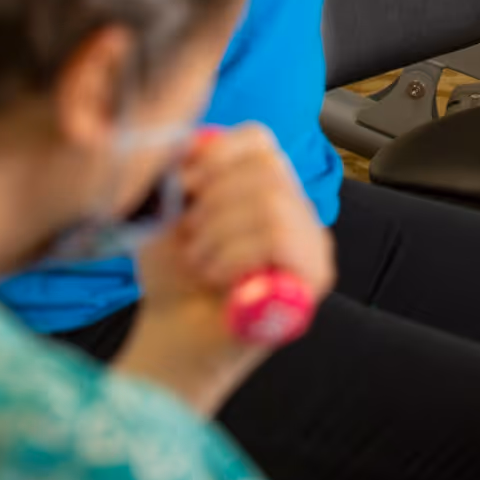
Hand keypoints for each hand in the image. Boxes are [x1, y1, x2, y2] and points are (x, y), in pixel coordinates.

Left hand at [123, 125, 333, 410]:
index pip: (258, 140)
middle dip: (214, 204)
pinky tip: (217, 276)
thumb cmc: (173, 279)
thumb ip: (180, 169)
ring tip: (201, 262)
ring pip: (272, 203)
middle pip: (267, 169)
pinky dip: (236, 255)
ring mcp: (313, 242)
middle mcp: (297, 208)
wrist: (173, 339)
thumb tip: (193, 140)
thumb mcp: (165, 213)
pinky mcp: (315, 277)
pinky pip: (280, 239)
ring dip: (220, 235)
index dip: (217, 155)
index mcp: (265, 186)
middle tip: (192, 239)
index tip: (185, 186)